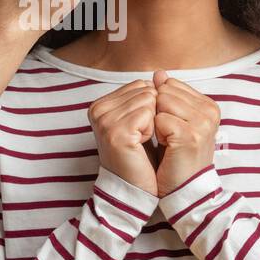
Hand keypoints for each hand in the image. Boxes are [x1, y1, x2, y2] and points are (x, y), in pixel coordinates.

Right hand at [88, 80, 159, 195]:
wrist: (135, 188)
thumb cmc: (140, 156)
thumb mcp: (141, 120)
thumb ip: (147, 95)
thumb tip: (161, 72)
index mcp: (100, 104)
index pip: (140, 85)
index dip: (149, 107)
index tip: (139, 129)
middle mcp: (98, 110)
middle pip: (145, 90)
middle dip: (152, 114)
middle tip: (141, 138)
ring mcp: (105, 121)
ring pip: (149, 100)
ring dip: (153, 123)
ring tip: (140, 142)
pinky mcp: (116, 132)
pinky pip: (149, 114)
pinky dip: (152, 131)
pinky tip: (141, 145)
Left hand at [152, 70, 221, 196]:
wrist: (184, 190)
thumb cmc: (176, 157)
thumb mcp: (174, 121)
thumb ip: (168, 96)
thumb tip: (159, 73)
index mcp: (208, 105)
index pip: (170, 84)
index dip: (162, 106)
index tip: (170, 127)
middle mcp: (210, 111)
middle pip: (164, 90)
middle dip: (158, 112)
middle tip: (169, 136)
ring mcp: (203, 122)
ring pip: (161, 102)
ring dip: (157, 123)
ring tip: (169, 142)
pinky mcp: (191, 135)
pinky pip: (159, 119)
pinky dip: (157, 134)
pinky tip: (168, 148)